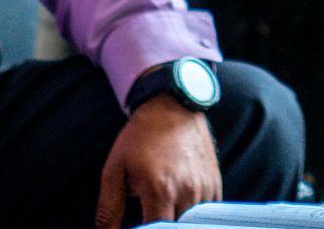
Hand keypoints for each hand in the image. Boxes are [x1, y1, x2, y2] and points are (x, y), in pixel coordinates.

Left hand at [95, 95, 220, 226]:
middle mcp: (187, 191)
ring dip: (176, 220)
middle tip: (148, 212)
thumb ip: (109, 208)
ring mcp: (205, 188)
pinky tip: (178, 200)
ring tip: (162, 204)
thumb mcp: (115, 170)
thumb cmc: (141, 137)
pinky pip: (206, 212)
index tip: (139, 225)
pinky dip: (192, 214)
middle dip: (160, 225)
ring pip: (192, 223)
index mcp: (160, 190)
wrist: (172, 106)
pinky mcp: (215, 183)